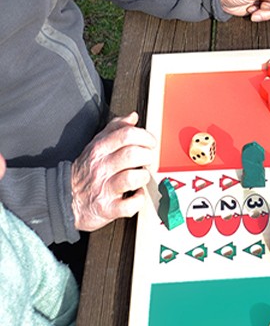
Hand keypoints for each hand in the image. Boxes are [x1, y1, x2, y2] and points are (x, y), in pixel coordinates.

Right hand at [71, 112, 156, 231]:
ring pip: (133, 178)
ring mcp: (104, 188)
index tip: (150, 143)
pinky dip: (138, 200)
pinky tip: (136, 194)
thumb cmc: (86, 171)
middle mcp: (101, 167)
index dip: (145, 137)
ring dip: (144, 177)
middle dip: (148, 156)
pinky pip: (130, 205)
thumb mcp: (96, 144)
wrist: (64, 198)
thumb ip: (115, 129)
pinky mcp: (107, 208)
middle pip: (133, 155)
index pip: (127, 135)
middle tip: (147, 161)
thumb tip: (132, 117)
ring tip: (141, 176)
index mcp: (100, 149)